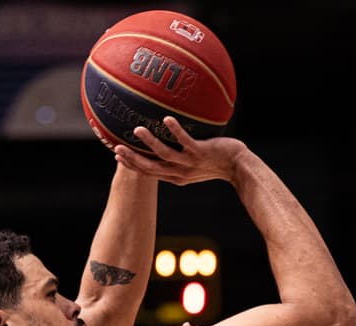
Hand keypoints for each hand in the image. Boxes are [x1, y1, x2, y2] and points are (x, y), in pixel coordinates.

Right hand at [113, 116, 246, 186]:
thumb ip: (180, 156)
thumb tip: (168, 139)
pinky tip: (167, 118)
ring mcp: (190, 163)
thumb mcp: (195, 164)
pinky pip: (186, 141)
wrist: (239, 167)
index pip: (149, 172)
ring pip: (165, 154)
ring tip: (138, 129)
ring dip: (150, 142)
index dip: (132, 165)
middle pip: (150, 168)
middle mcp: (180, 173)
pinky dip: (175, 130)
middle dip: (132, 158)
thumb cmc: (217, 162)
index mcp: (176, 177)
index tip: (117, 155)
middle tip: (116, 147)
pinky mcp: (201, 152)